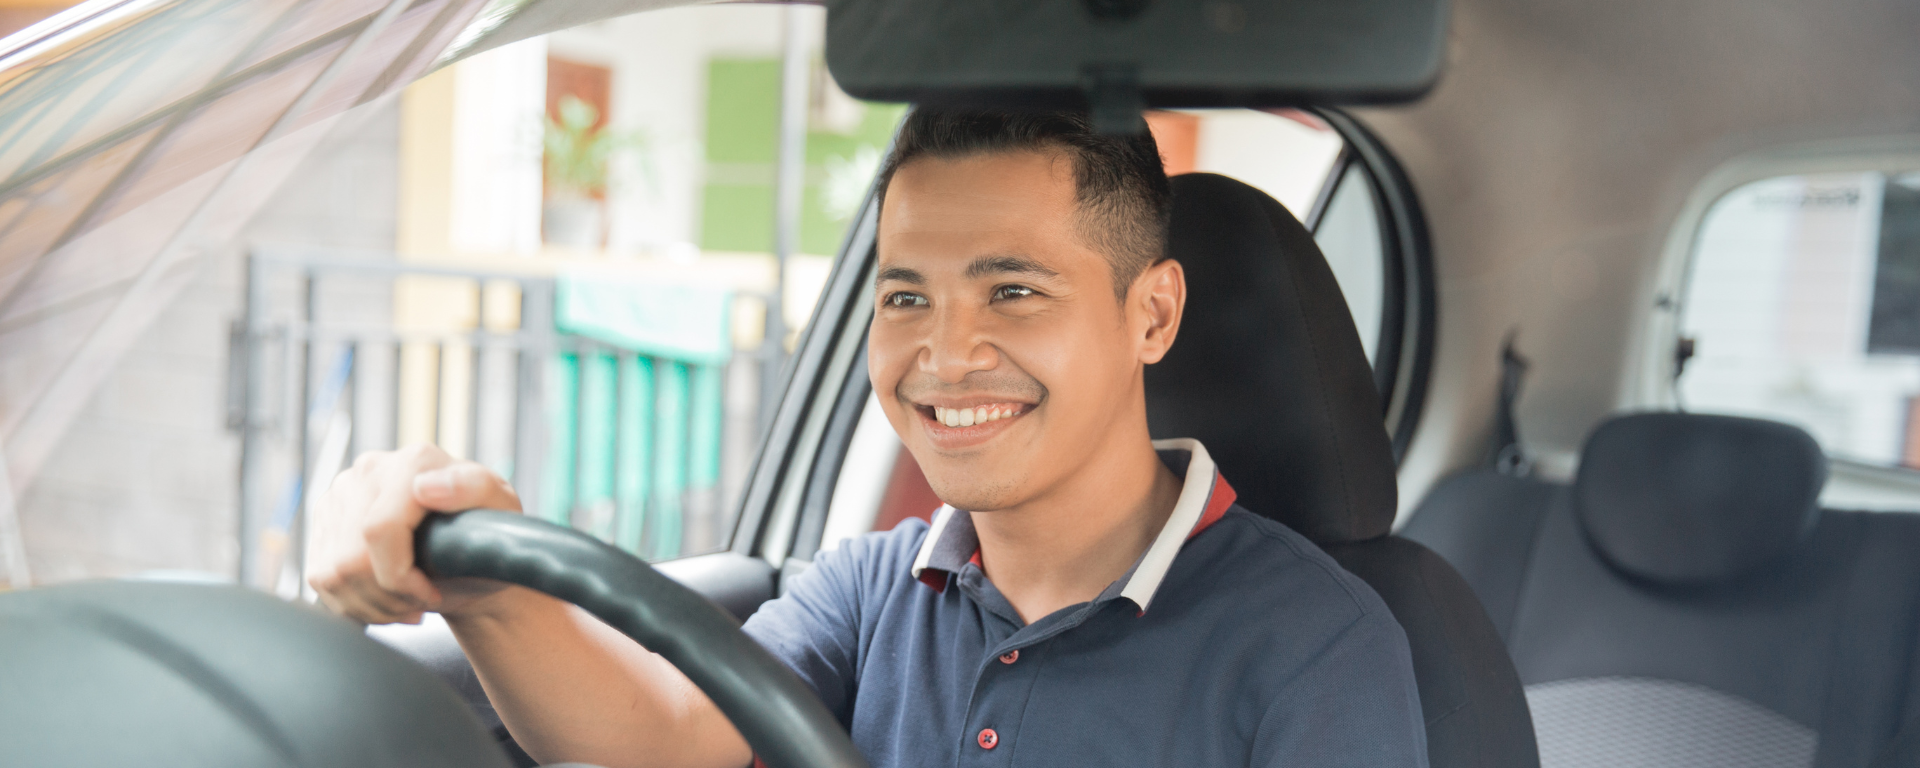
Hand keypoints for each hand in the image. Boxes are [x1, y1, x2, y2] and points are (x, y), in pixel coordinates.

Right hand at [305, 444, 522, 623]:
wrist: (468, 555)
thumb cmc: (487, 534)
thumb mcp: (501, 509)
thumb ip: (474, 488)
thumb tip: (425, 487)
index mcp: (414, 461)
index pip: (378, 530)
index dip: (401, 578)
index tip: (430, 594)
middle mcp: (370, 470)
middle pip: (351, 560)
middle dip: (390, 597)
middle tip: (421, 601)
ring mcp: (340, 495)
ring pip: (332, 575)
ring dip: (373, 605)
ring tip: (407, 602)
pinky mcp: (323, 522)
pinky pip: (321, 579)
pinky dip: (354, 604)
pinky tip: (385, 598)